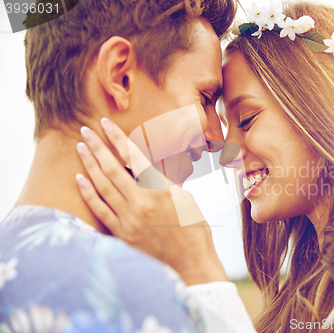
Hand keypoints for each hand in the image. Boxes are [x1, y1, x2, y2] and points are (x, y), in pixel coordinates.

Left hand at [75, 117, 227, 284]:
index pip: (134, 157)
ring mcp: (129, 219)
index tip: (106, 124)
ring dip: (90, 165)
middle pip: (113, 168)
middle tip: (85, 130)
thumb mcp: (186, 199)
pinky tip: (80, 179)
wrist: (191, 265)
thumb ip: (165, 182)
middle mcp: (141, 202)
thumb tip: (149, 167)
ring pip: (103, 186)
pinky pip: (100, 210)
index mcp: (160, 190)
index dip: (118, 139)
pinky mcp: (122, 234)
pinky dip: (89, 193)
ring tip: (80, 149)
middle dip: (97, 147)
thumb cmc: (194, 231)